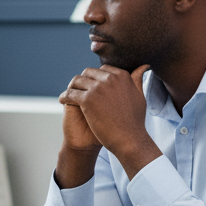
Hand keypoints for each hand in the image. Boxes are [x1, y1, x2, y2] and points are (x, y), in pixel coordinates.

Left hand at [59, 64, 160, 179]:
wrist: (129, 139)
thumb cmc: (135, 121)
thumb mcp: (139, 96)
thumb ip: (137, 80)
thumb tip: (143, 66)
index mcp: (122, 76)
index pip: (103, 68)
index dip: (95, 76)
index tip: (91, 85)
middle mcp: (110, 78)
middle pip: (88, 72)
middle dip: (82, 80)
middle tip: (77, 89)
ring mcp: (98, 88)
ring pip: (77, 80)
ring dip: (72, 87)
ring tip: (68, 95)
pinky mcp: (88, 99)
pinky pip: (70, 93)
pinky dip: (64, 97)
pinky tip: (62, 101)